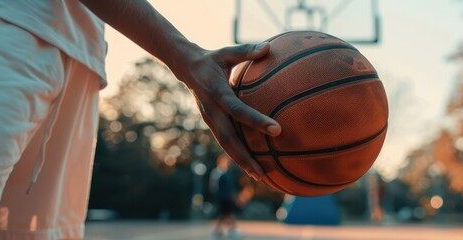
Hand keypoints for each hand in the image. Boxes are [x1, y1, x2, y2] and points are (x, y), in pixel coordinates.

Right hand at [173, 42, 279, 180]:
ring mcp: (210, 120)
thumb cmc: (212, 59)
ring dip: (241, 161)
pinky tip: (252, 165)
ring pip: (226, 145)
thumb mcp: (226, 52)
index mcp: (218, 94)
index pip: (239, 111)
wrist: (186, 67)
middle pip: (229, 139)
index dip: (257, 121)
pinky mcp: (212, 124)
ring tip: (260, 175)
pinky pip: (225, 142)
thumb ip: (246, 51)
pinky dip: (237, 155)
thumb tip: (268, 47)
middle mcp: (212, 111)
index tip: (277, 130)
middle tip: (262, 171)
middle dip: (245, 157)